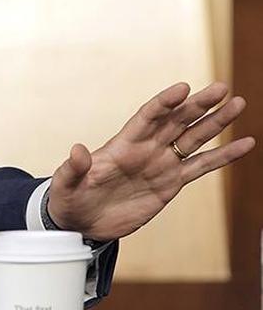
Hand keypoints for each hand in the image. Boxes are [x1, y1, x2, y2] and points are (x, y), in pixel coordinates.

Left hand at [46, 82, 254, 241]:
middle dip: (199, 105)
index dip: (164, 103)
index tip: (183, 88)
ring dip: (216, 122)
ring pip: (194, 138)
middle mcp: (146, 149)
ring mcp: (161, 164)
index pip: (147, 117)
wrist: (82, 221)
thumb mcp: (66, 183)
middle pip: (177, 120)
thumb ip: (74, 167)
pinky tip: (244, 143)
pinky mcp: (171, 183)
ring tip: (238, 103)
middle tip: (222, 87)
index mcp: (122, 145)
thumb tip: (77, 150)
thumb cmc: (69, 198)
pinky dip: (224, 156)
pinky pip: (202, 166)